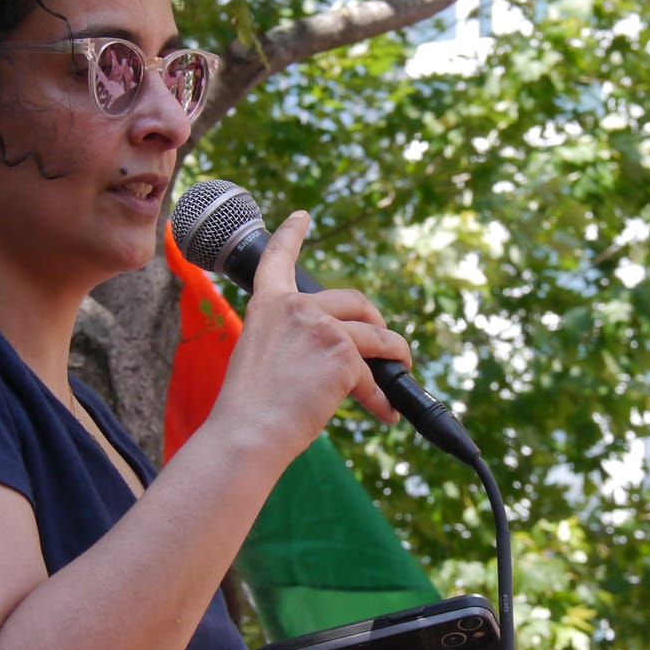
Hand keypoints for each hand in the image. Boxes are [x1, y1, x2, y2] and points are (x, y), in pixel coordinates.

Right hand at [209, 212, 414, 462]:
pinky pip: (376, 376)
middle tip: (384, 346)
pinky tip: (385, 413)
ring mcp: (322, 327)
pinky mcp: (344, 355)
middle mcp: (295, 308)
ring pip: (377, 335)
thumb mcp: (263, 358)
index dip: (292, 234)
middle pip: (353, 301)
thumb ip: (293, 341)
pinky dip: (383, 398)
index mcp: (267, 306)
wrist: (249, 432)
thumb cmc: (251, 408)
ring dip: (395, 354)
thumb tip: (336, 353)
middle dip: (374, 322)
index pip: (278, 258)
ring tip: (400, 371)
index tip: (303, 216)